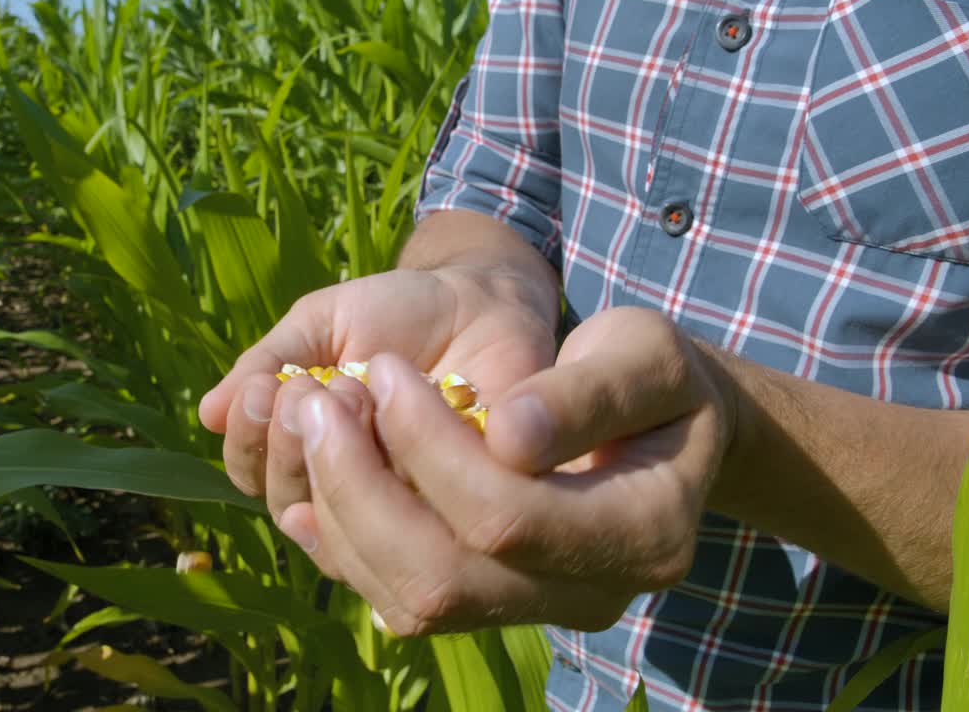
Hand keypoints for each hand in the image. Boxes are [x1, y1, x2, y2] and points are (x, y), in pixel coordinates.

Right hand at [197, 264, 557, 565]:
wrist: (482, 296)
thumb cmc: (397, 311)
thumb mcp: (323, 323)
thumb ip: (270, 362)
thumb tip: (207, 413)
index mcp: (309, 446)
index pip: (255, 473)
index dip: (249, 442)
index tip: (264, 390)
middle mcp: (351, 484)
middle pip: (290, 504)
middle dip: (287, 443)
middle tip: (308, 388)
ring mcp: (404, 499)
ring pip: (345, 518)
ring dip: (336, 453)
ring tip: (351, 391)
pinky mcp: (461, 500)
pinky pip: (416, 514)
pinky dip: (397, 466)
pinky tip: (394, 418)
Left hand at [292, 307, 736, 633]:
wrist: (659, 429)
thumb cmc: (658, 380)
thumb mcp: (647, 356)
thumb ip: (590, 393)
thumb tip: (506, 433)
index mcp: (644, 535)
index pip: (509, 515)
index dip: (430, 446)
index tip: (387, 369)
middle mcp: (589, 597)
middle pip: (443, 577)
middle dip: (362, 487)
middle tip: (320, 402)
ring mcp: (535, 612)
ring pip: (410, 600)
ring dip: (341, 512)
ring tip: (313, 423)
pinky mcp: (490, 606)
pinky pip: (400, 599)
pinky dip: (344, 545)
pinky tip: (309, 487)